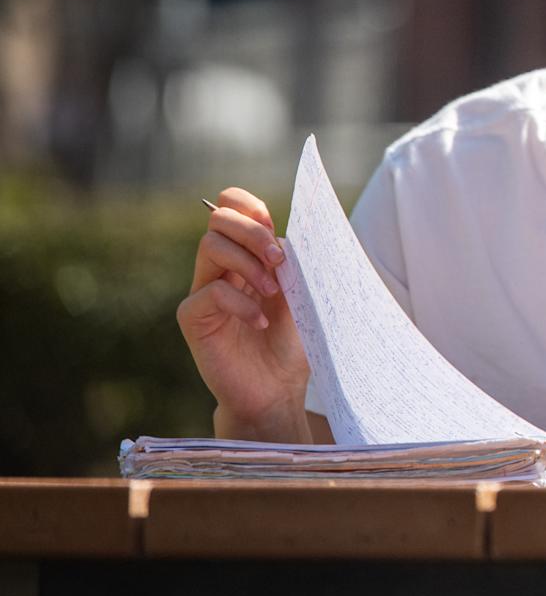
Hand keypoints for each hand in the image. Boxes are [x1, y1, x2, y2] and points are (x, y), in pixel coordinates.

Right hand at [175, 188, 310, 437]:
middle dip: (253, 232)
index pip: (231, 208)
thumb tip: (286, 232)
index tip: (274, 223)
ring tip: (272, 291)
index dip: (248, 206)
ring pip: (210, 247)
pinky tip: (260, 322)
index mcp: (247, 255)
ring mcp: (203, 291)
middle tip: (279, 259)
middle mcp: (220, 268)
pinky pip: (211, 291)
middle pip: (218, 221)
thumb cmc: (292, 341)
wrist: (277, 389)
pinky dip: (242, 303)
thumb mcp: (301, 292)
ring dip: (249, 263)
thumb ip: (292, 260)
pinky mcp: (193, 318)